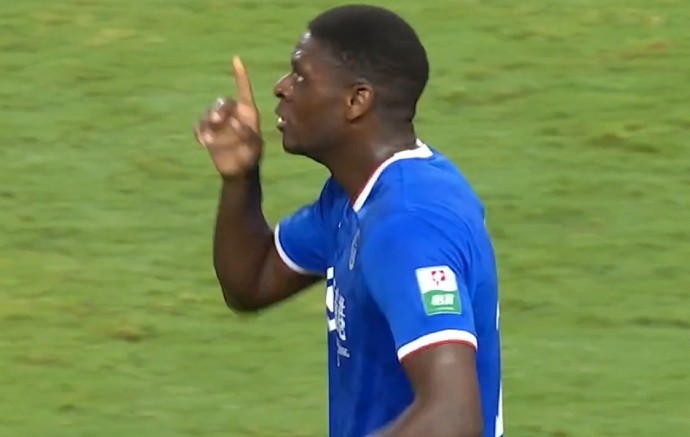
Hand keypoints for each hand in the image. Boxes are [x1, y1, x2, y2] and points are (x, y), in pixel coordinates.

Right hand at [195, 56, 262, 177]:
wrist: (239, 171)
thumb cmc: (251, 156)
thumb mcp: (254, 146)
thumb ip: (246, 134)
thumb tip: (234, 123)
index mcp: (248, 112)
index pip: (243, 90)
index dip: (240, 75)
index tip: (236, 59)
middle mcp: (233, 114)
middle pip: (222, 102)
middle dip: (219, 108)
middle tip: (217, 120)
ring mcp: (219, 122)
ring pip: (209, 113)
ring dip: (208, 119)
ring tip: (210, 134)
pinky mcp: (208, 132)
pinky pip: (199, 126)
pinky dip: (199, 131)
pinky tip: (203, 141)